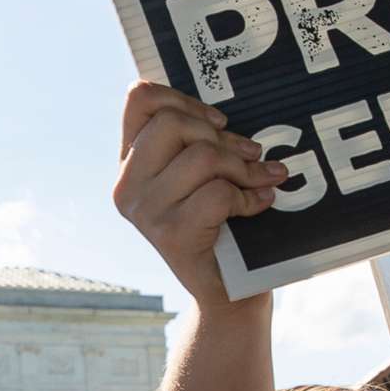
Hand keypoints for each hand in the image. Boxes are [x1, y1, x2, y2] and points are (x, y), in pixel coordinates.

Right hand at [111, 82, 283, 306]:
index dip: (184, 99)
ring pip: (201, 156)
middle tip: (250, 155)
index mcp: (130, 163)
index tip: (218, 123)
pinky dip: (249, 198)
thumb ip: (196, 142)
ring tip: (262, 180)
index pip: (139, 99)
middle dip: (222, 137)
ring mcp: (145, 211)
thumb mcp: (199, 175)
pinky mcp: (170, 234)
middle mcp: (127, 185)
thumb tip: (223, 115)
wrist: (228, 291)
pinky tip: (260, 204)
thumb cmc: (221, 223)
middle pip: (173, 123)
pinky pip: (218, 193)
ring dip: (243, 168)